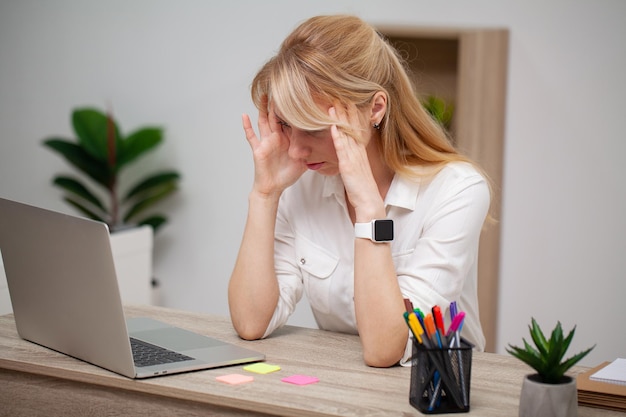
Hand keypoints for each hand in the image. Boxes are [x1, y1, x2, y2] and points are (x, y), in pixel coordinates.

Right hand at [242, 97, 306, 197]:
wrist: (273, 187)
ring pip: (264, 121)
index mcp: (288, 140)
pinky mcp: (258, 148)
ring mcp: (266, 142)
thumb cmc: (286, 176)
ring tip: (263, 95)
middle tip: (281, 87)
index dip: (295, 112)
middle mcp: (277, 138)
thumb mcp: (302, 164)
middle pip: (277, 117)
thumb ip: (309, 154)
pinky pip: (251, 136)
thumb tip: (319, 146)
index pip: (292, 122)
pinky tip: (244, 115)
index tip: (300, 98)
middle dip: (278, 104)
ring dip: (262, 109)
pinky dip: (247, 126)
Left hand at [329, 104, 383, 218]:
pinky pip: (342, 148)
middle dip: (346, 111)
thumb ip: (351, 160)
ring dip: (340, 119)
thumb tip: (346, 155)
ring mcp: (354, 157)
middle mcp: (358, 152)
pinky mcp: (348, 165)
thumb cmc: (362, 189)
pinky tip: (332, 125)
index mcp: (359, 152)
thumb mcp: (356, 171)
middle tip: (340, 95)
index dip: (351, 115)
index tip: (347, 101)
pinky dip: (337, 135)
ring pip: (346, 134)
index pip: (355, 129)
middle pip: (352, 127)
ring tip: (334, 103)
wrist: (369, 201)